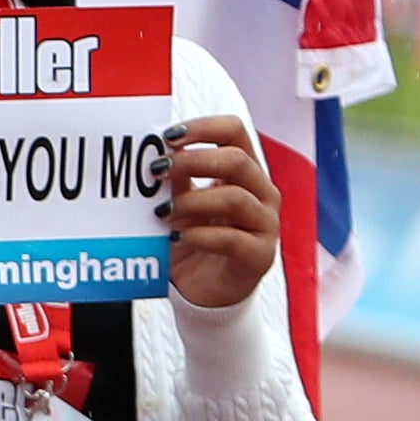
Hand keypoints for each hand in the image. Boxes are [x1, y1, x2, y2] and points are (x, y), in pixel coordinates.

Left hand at [160, 111, 278, 310]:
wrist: (205, 293)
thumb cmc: (194, 241)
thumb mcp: (181, 205)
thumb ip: (175, 181)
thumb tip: (154, 153)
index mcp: (244, 171)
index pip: (233, 132)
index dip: (203, 128)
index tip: (168, 136)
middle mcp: (261, 192)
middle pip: (237, 160)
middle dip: (193, 161)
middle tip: (158, 171)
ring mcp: (265, 223)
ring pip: (235, 197)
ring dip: (192, 201)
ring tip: (162, 212)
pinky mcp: (260, 255)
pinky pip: (232, 239)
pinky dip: (199, 236)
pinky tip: (175, 237)